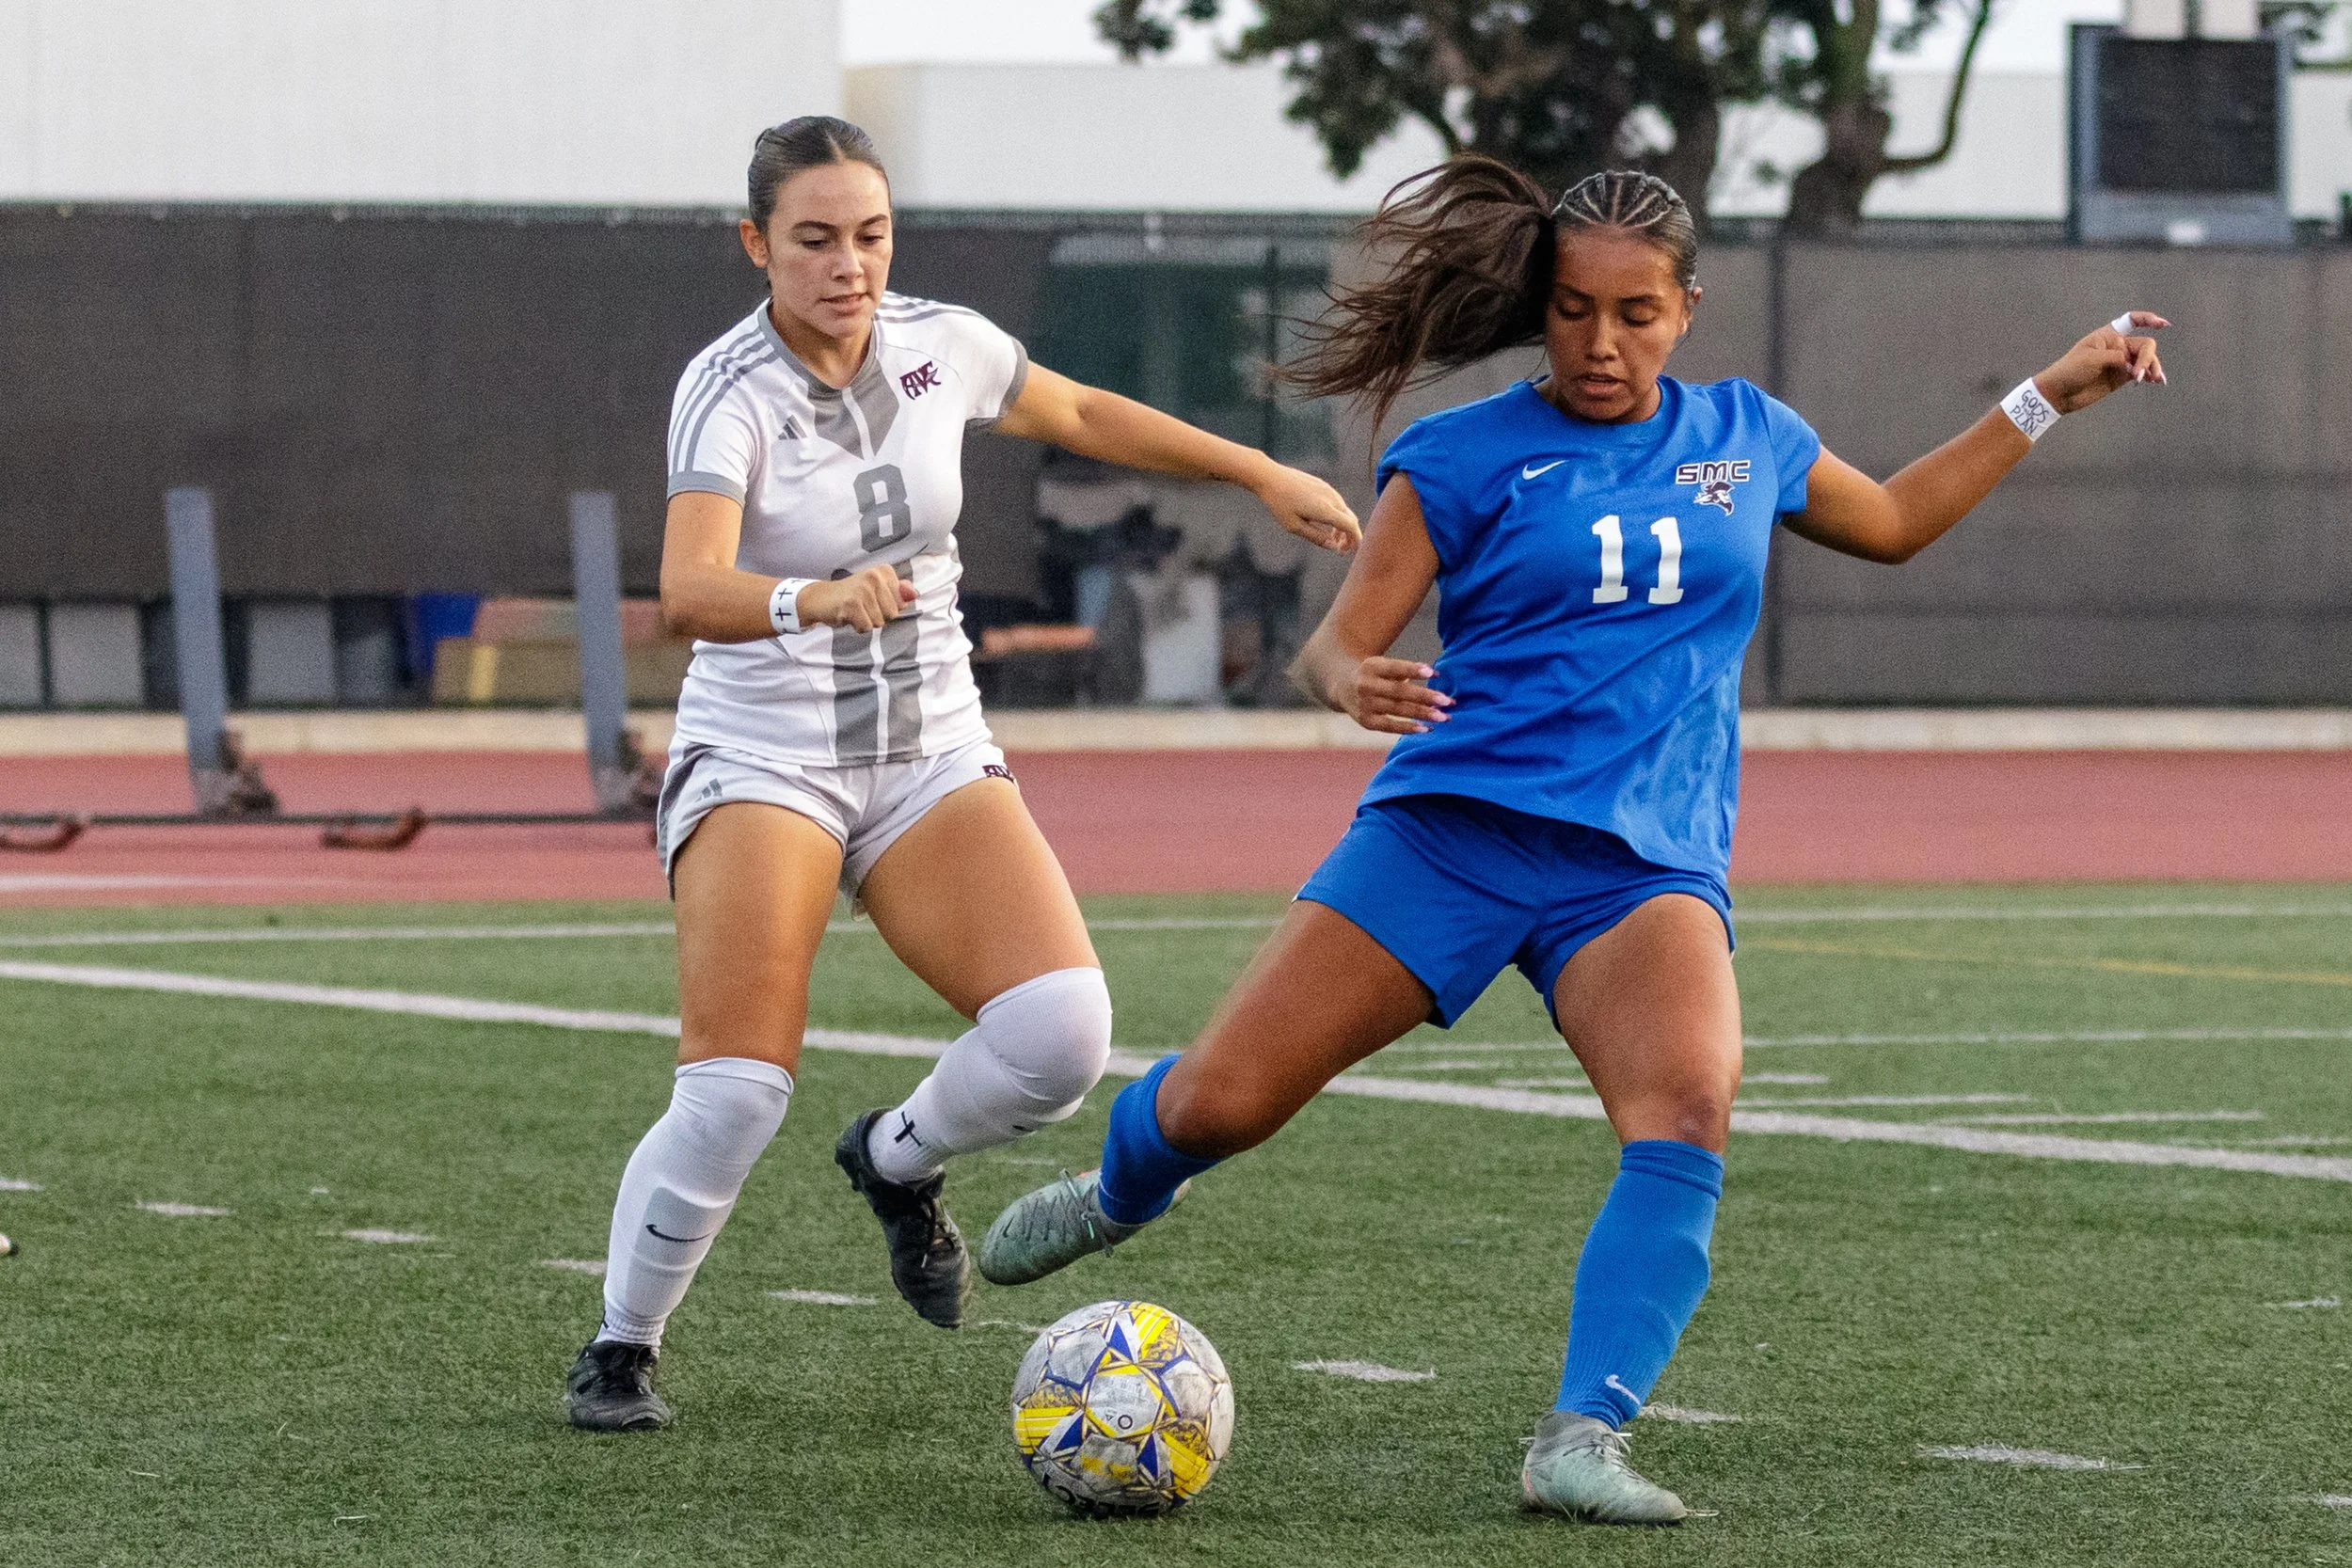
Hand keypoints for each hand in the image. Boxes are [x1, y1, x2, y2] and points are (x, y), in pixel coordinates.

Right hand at [798, 566, 914, 632]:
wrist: (820, 598)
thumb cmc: (853, 596)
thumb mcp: (877, 590)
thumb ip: (899, 591)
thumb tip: (915, 593)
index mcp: (884, 571)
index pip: (902, 603)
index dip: (887, 607)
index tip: (872, 599)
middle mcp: (875, 576)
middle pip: (893, 613)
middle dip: (878, 616)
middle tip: (862, 606)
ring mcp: (863, 589)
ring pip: (880, 622)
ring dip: (867, 621)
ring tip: (855, 610)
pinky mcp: (852, 603)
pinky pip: (866, 627)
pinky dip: (857, 627)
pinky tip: (848, 616)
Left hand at [1253, 461, 1361, 553]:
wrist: (1270, 477)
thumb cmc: (1279, 503)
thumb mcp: (1294, 526)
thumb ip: (1316, 537)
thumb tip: (1333, 547)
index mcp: (1326, 510)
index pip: (1351, 527)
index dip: (1356, 541)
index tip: (1353, 552)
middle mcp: (1332, 498)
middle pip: (1350, 520)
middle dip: (1349, 536)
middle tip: (1341, 550)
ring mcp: (1328, 490)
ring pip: (1344, 511)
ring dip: (1342, 526)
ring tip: (1331, 538)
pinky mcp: (1323, 486)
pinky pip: (1337, 503)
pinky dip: (1337, 516)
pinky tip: (1325, 523)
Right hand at [1339, 656, 1451, 734]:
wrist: (1341, 686)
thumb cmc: (1374, 675)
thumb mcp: (1383, 665)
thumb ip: (1406, 669)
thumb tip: (1435, 674)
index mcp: (1372, 666)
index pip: (1395, 668)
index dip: (1413, 670)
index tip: (1433, 673)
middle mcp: (1366, 686)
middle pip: (1399, 692)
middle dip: (1425, 696)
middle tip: (1448, 701)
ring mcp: (1365, 705)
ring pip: (1398, 710)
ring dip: (1423, 714)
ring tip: (1443, 716)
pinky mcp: (1366, 721)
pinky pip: (1390, 726)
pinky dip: (1408, 728)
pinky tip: (1426, 728)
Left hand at [2033, 310, 2168, 413]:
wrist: (2059, 394)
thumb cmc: (2070, 370)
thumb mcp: (2092, 359)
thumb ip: (2116, 358)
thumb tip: (2134, 366)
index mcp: (2108, 335)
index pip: (2131, 320)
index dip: (2147, 319)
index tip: (2162, 324)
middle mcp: (2117, 346)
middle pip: (2144, 345)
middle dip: (2147, 358)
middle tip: (2138, 375)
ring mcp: (2121, 361)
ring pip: (2146, 359)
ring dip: (2151, 367)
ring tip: (2149, 380)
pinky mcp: (2122, 376)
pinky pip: (2142, 372)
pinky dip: (2151, 375)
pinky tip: (2157, 381)